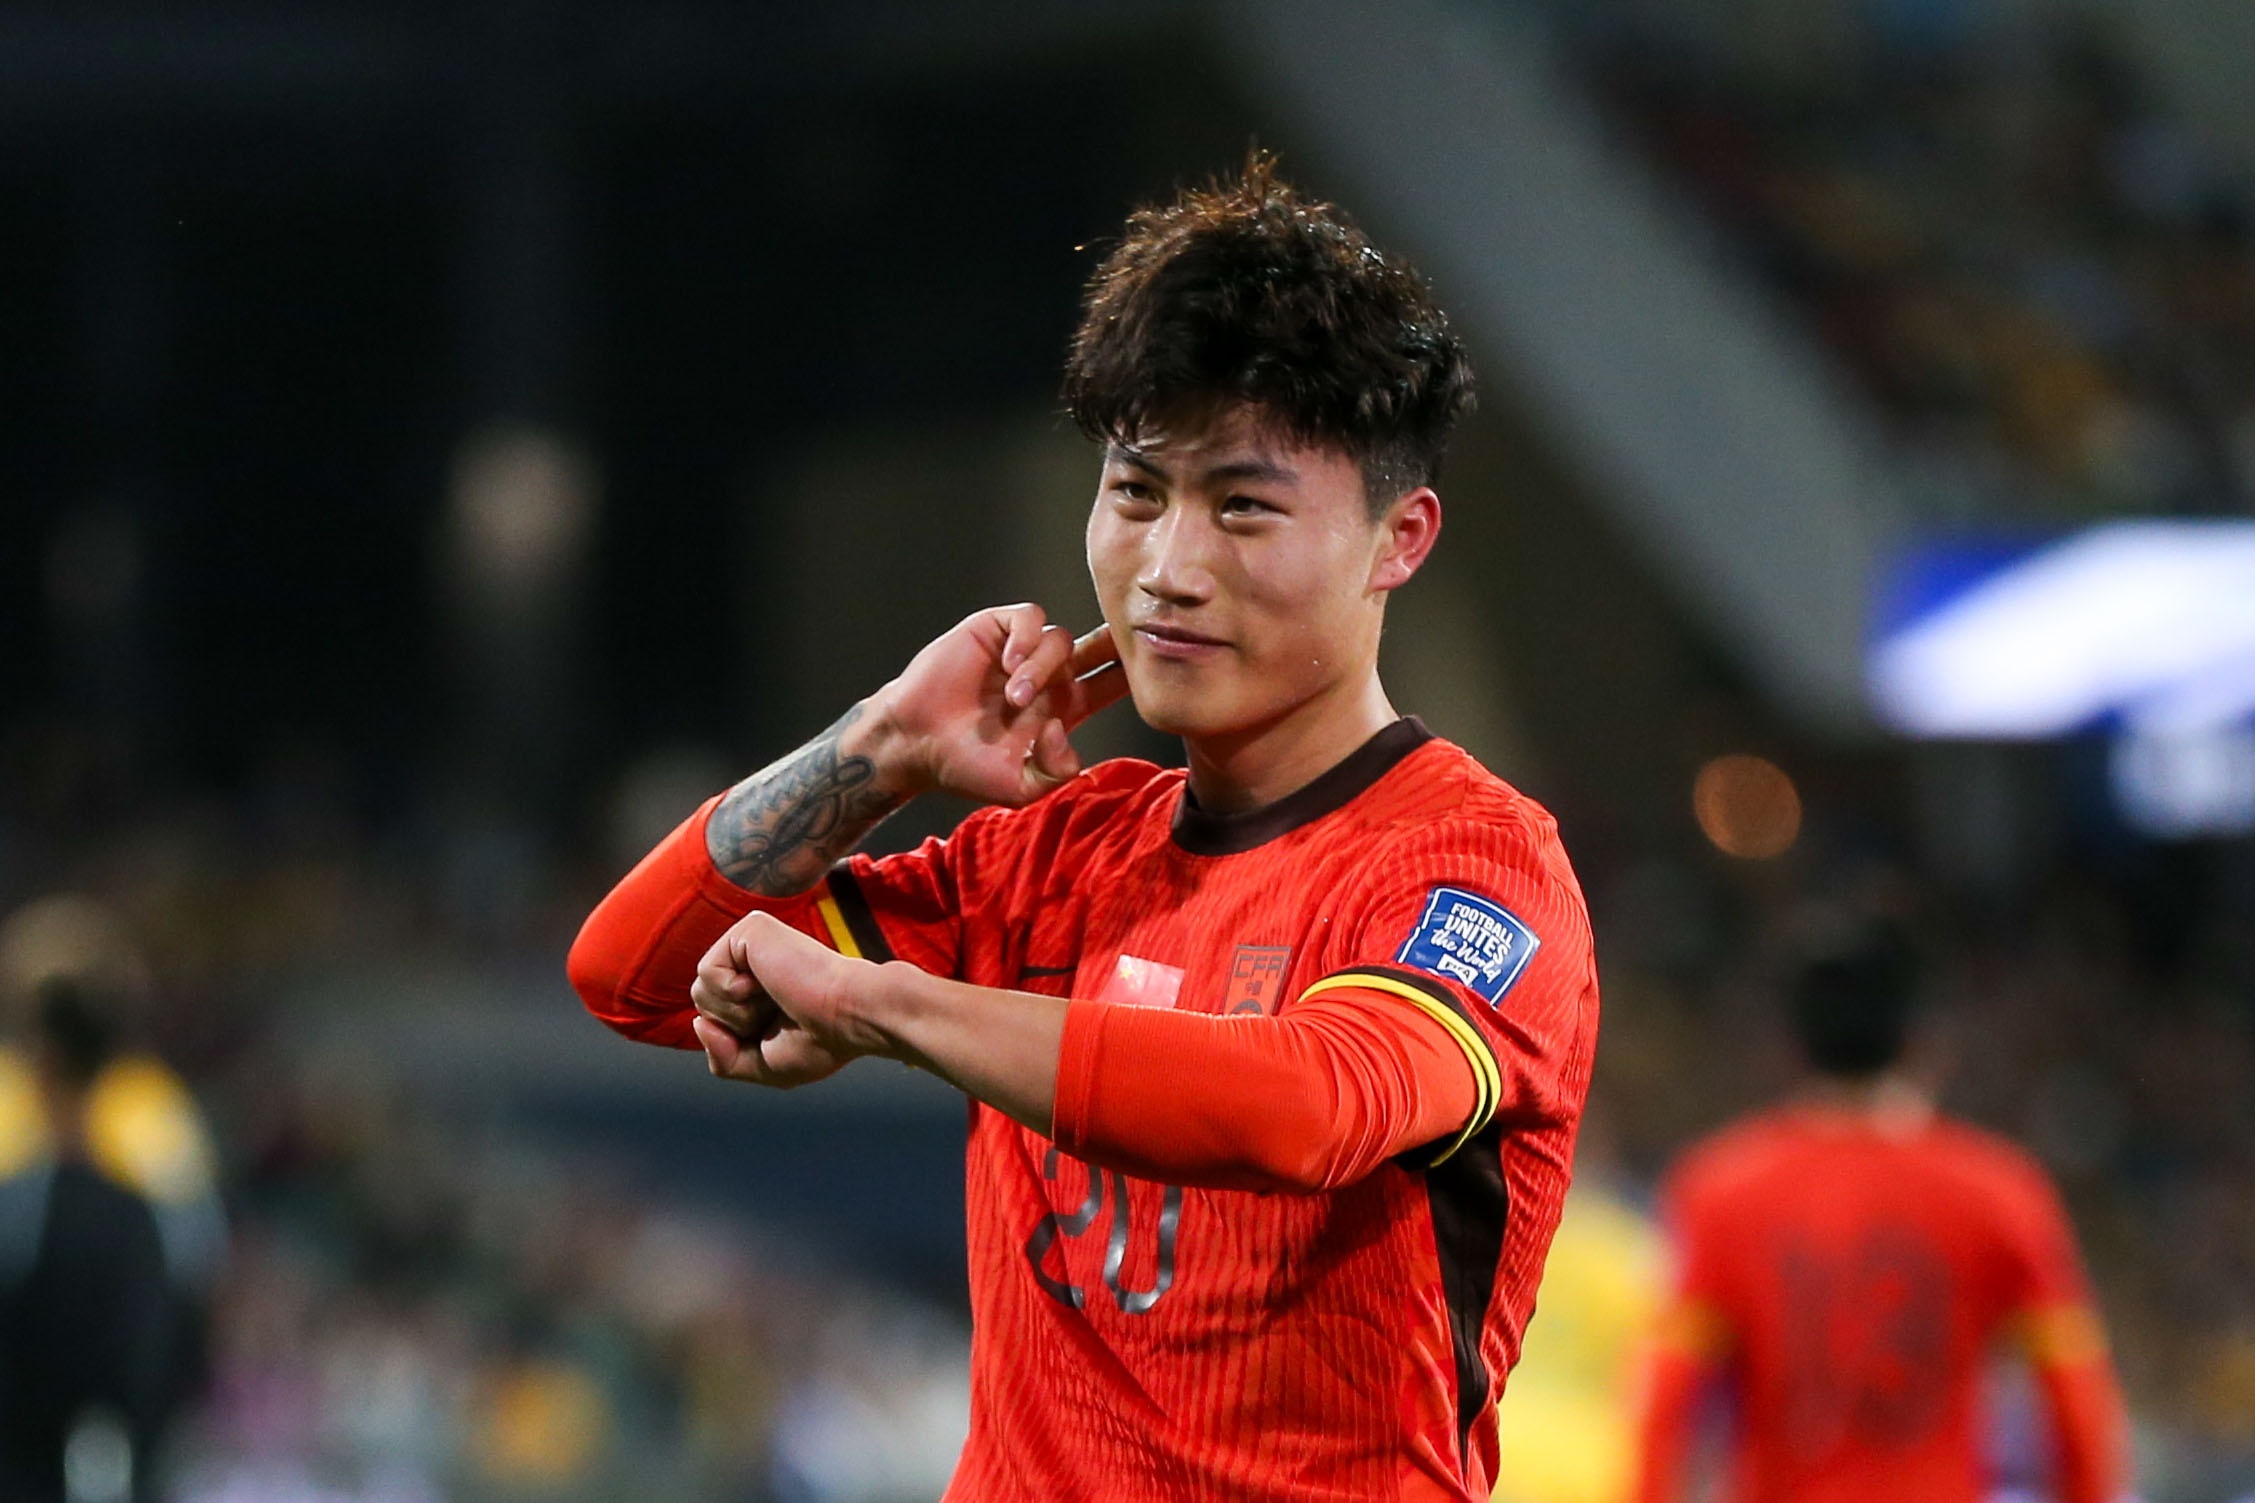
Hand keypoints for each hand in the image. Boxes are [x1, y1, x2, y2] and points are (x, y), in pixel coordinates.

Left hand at [689, 912, 881, 1087]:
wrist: (852, 1016)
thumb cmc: (821, 1041)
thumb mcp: (763, 1066)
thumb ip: (723, 1058)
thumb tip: (699, 1023)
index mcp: (759, 988)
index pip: (714, 1018)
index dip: (736, 1041)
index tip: (781, 1033)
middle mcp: (753, 960)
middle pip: (703, 1005)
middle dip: (735, 1026)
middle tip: (781, 1014)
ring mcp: (751, 941)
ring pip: (700, 991)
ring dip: (737, 1012)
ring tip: (778, 998)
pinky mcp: (750, 929)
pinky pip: (707, 972)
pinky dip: (733, 992)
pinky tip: (768, 983)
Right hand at [874, 606, 1128, 807]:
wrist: (914, 744)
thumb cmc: (966, 768)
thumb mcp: (1019, 788)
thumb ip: (1055, 772)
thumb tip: (1063, 729)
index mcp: (1064, 708)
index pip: (1111, 685)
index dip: (1132, 677)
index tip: (1153, 676)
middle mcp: (1049, 675)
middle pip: (1099, 647)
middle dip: (1116, 645)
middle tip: (1129, 646)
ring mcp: (1021, 651)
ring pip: (1060, 639)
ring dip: (1042, 667)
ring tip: (1015, 697)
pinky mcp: (995, 630)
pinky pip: (1028, 618)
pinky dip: (1026, 638)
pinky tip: (1010, 664)